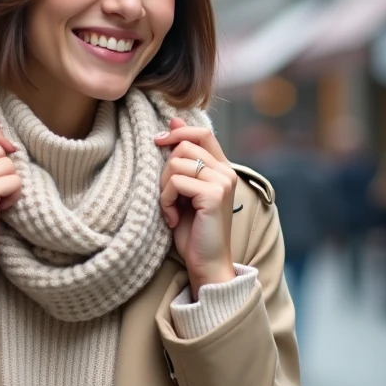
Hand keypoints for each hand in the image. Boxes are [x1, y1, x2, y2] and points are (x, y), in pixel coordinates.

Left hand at [155, 117, 237, 297]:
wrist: (206, 263)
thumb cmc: (193, 230)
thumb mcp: (184, 190)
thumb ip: (182, 160)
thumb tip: (173, 121)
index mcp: (222, 168)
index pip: (202, 132)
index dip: (178, 132)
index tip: (159, 142)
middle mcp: (226, 172)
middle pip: (184, 146)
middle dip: (165, 171)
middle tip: (168, 197)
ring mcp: (222, 182)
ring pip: (176, 164)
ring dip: (164, 189)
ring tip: (171, 210)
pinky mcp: (213, 194)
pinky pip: (176, 182)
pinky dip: (166, 201)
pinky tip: (173, 219)